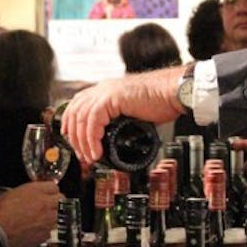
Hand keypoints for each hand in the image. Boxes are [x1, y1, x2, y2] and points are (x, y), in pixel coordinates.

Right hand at [0, 181, 60, 246]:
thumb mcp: (10, 194)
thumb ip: (25, 194)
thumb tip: (28, 196)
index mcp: (35, 191)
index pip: (53, 186)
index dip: (50, 191)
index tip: (47, 194)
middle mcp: (45, 204)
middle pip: (61, 199)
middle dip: (56, 202)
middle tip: (49, 205)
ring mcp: (47, 220)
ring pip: (60, 215)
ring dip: (53, 216)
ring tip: (44, 219)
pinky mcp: (45, 235)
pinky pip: (52, 230)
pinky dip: (47, 230)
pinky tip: (38, 230)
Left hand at [60, 67, 183, 163]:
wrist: (175, 92)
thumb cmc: (162, 101)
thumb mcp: (135, 111)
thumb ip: (122, 120)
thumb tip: (118, 139)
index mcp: (106, 90)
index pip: (77, 105)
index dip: (71, 125)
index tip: (75, 143)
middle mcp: (103, 88)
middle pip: (74, 112)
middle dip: (74, 137)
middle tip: (81, 155)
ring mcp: (106, 91)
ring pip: (81, 118)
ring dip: (82, 141)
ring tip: (90, 157)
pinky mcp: (112, 98)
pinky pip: (93, 121)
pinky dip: (92, 139)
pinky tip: (97, 151)